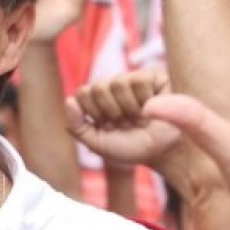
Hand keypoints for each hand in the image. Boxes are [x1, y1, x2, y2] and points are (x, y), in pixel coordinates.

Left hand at [66, 68, 182, 168]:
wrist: (161, 152)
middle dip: (112, 112)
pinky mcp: (152, 77)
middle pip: (98, 87)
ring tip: (139, 119)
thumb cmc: (129, 147)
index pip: (83, 93)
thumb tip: (68, 100)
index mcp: (96, 100)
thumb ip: (78, 126)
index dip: (94, 112)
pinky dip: (145, 100)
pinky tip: (152, 109)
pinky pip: (139, 80)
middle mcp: (112, 87)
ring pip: (118, 82)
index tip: (107, 126)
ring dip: (129, 108)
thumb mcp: (97, 143)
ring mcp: (132, 80)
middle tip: (124, 124)